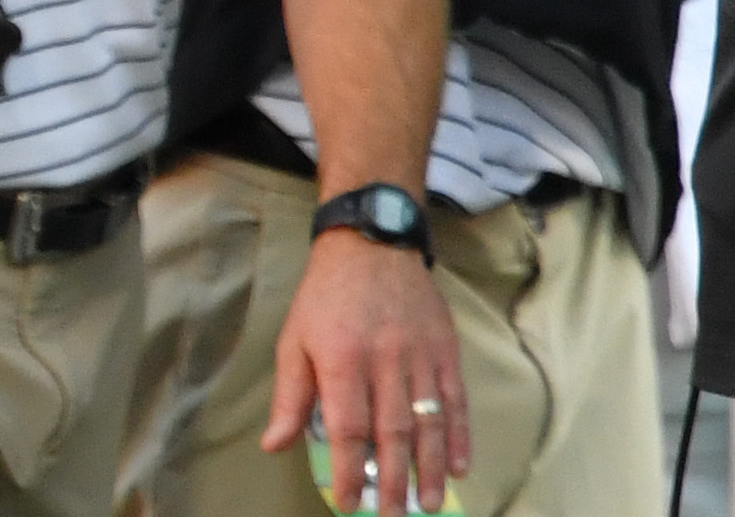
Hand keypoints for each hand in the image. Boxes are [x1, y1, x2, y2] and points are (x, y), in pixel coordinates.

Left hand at [263, 227, 466, 511]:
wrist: (371, 245)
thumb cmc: (325, 297)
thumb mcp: (294, 339)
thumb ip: (289, 396)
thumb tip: (275, 445)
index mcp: (340, 357)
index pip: (347, 426)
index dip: (349, 469)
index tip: (348, 502)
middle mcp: (383, 359)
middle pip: (392, 431)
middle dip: (394, 481)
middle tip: (393, 516)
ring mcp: (419, 355)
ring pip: (428, 421)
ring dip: (431, 469)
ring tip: (430, 504)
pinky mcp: (445, 350)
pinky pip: (455, 401)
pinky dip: (458, 436)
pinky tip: (459, 467)